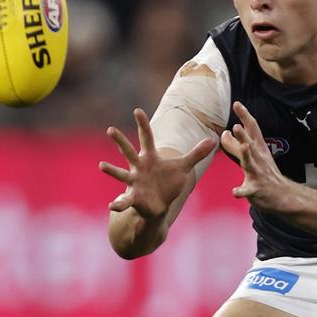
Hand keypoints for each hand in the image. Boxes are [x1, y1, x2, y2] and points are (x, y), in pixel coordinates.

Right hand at [99, 108, 214, 216]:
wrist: (160, 205)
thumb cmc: (168, 182)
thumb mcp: (184, 167)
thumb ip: (197, 153)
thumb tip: (214, 140)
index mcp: (150, 157)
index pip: (147, 138)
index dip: (142, 124)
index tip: (137, 110)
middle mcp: (139, 167)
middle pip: (128, 151)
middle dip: (120, 141)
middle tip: (110, 129)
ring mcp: (134, 182)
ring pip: (121, 174)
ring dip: (111, 170)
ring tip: (102, 165)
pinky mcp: (134, 198)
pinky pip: (124, 201)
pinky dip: (118, 203)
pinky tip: (112, 205)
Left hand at [220, 101, 288, 210]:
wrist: (284, 196)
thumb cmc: (265, 174)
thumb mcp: (252, 156)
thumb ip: (235, 145)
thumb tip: (225, 132)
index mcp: (258, 148)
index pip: (252, 129)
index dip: (245, 116)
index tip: (236, 103)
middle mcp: (259, 158)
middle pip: (251, 144)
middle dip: (244, 135)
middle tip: (235, 126)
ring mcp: (258, 174)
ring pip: (250, 163)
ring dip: (247, 155)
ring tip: (243, 147)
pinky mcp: (257, 189)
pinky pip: (248, 190)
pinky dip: (242, 191)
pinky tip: (235, 192)